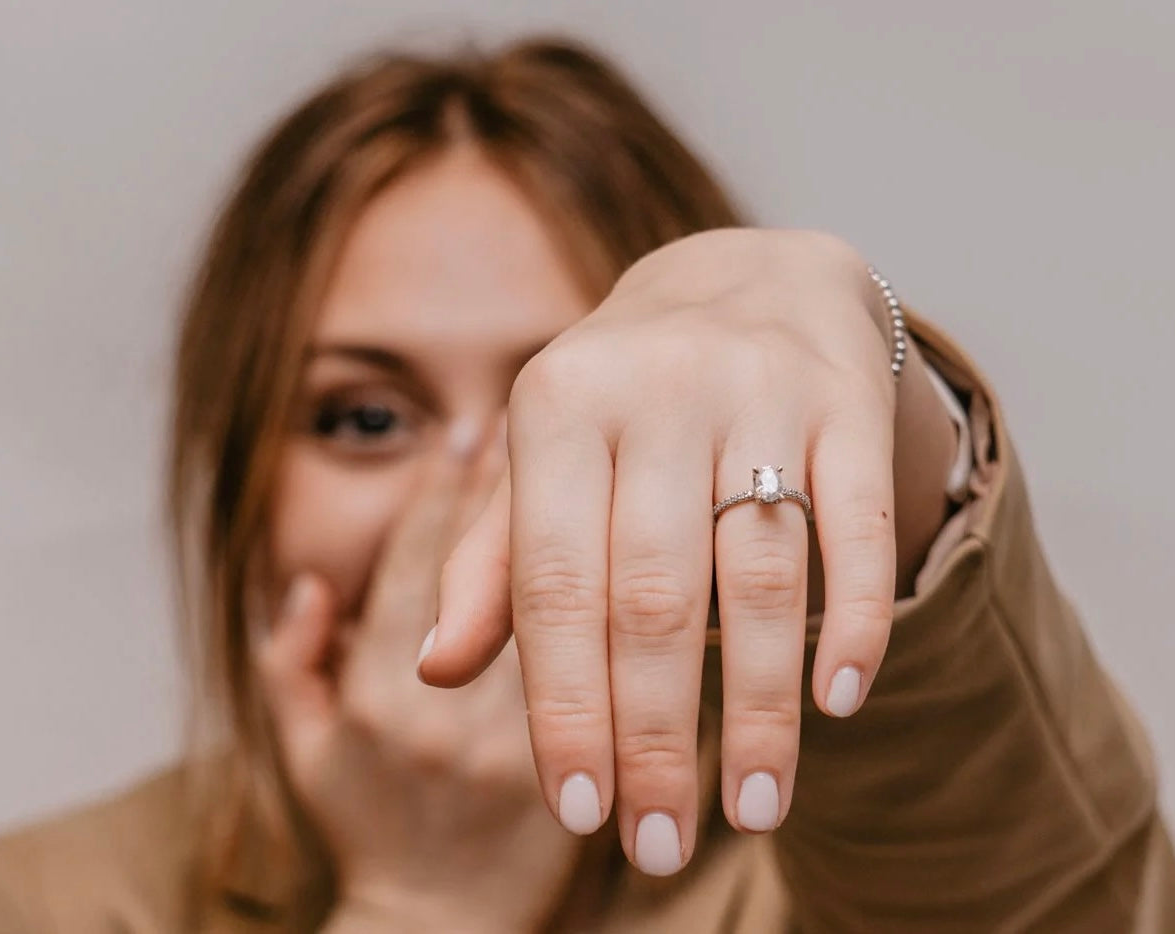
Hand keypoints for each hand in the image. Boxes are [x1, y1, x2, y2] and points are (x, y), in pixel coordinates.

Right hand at [258, 417, 578, 930]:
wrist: (444, 921)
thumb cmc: (372, 826)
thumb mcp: (308, 753)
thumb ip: (292, 666)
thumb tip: (309, 586)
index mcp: (373, 692)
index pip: (415, 565)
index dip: (443, 498)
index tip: (477, 431)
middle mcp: (442, 711)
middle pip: (491, 577)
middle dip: (518, 499)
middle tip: (559, 424)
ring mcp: (510, 740)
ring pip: (556, 618)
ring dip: (588, 541)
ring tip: (622, 465)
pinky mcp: (571, 770)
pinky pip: (598, 679)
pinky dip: (624, 620)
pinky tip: (663, 565)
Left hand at [420, 229, 913, 874]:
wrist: (750, 277)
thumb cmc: (626, 399)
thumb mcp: (543, 457)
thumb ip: (492, 561)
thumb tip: (433, 672)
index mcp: (558, 404)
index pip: (554, 584)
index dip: (565, 707)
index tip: (582, 812)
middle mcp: (654, 389)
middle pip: (653, 597)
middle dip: (657, 737)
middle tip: (659, 846)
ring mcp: (759, 388)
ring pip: (759, 576)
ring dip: (759, 709)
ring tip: (754, 810)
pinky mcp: (846, 401)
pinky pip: (856, 524)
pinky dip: (853, 618)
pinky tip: (841, 702)